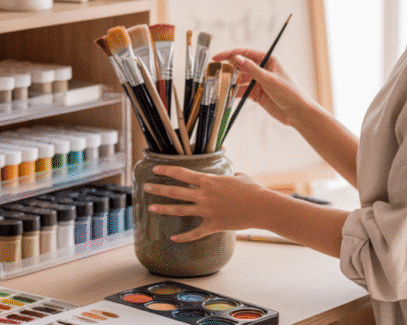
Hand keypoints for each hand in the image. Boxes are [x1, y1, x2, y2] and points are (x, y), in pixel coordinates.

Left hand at [143, 165, 271, 241]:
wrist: (261, 207)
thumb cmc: (252, 190)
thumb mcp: (240, 176)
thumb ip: (231, 176)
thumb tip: (232, 176)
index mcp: (209, 181)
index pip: (182, 174)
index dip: (167, 170)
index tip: (155, 169)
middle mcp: (204, 195)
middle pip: (175, 192)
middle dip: (158, 189)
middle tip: (146, 187)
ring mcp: (207, 211)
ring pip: (179, 210)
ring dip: (164, 209)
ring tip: (151, 208)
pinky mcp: (213, 225)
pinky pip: (194, 233)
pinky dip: (183, 237)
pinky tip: (173, 238)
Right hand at [211, 48, 312, 127]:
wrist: (297, 113)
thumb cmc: (289, 93)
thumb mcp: (269, 80)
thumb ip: (252, 69)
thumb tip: (236, 58)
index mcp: (268, 60)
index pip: (246, 54)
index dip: (230, 54)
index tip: (217, 58)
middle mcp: (263, 70)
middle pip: (241, 66)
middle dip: (228, 69)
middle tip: (214, 72)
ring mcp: (259, 82)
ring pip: (240, 80)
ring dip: (230, 82)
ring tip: (218, 85)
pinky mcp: (257, 94)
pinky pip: (242, 91)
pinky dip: (234, 93)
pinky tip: (226, 95)